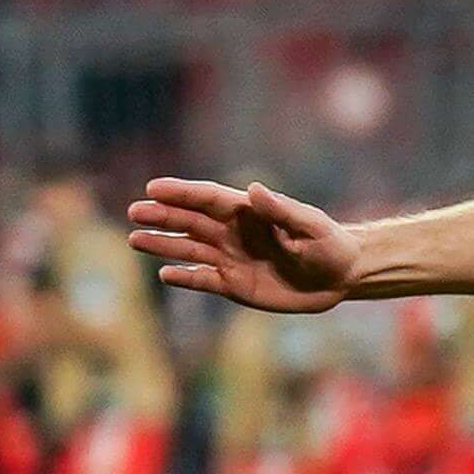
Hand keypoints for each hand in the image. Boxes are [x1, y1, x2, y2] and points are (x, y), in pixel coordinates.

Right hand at [126, 179, 356, 311]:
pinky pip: (203, 280)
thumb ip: (281, 209)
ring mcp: (231, 259)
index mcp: (248, 212)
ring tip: (134, 239)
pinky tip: (164, 274)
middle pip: (190, 221)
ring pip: (189, 249)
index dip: (181, 192)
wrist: (340, 276)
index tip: (153, 188)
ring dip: (163, 244)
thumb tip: (253, 189)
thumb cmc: (329, 244)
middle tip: (134, 212)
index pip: (207, 198)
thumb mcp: (310, 225)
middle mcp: (233, 233)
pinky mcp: (234, 285)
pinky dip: (184, 277)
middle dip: (162, 216)